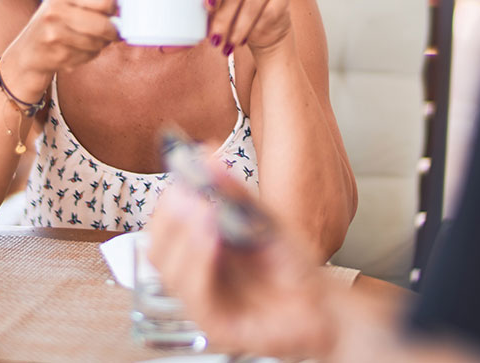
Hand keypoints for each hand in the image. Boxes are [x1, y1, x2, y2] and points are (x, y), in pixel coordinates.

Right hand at [2, 0, 118, 96]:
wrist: (29, 51)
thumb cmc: (56, 20)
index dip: (116, 6)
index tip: (116, 11)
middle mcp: (55, 9)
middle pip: (104, 24)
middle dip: (113, 31)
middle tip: (114, 31)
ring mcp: (54, 32)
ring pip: (98, 42)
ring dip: (102, 44)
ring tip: (93, 39)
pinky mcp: (56, 53)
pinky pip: (88, 55)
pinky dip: (90, 54)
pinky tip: (80, 49)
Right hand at [148, 167, 335, 357]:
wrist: (323, 304)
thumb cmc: (294, 265)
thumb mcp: (266, 219)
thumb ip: (235, 191)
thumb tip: (207, 153)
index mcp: (200, 249)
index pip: (164, 227)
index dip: (168, 202)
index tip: (182, 175)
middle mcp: (195, 275)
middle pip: (157, 249)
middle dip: (169, 218)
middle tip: (189, 193)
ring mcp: (202, 301)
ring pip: (170, 271)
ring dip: (184, 237)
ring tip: (205, 211)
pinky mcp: (215, 325)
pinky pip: (195, 296)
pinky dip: (200, 265)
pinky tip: (214, 241)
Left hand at [204, 0, 292, 56]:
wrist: (264, 28)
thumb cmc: (233, 20)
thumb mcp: (216, 18)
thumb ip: (202, 22)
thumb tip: (176, 40)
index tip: (208, 6)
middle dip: (223, 22)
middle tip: (215, 41)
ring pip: (250, 7)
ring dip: (238, 30)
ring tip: (229, 47)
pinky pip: (267, 14)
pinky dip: (255, 30)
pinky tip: (247, 39)